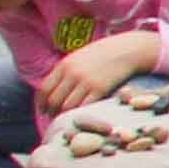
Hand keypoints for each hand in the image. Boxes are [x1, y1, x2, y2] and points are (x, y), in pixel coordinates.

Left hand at [33, 28, 167, 118]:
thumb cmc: (103, 54)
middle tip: (55, 117)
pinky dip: (80, 113)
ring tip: (68, 118)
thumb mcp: (79, 58)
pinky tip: (82, 115)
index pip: (44, 88)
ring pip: (67, 106)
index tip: (43, 110)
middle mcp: (72, 73)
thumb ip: (66, 72)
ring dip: (65, 115)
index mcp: (64, 65)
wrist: (127, 50)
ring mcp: (86, 81)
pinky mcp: (100, 88)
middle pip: (54, 100)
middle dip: (52, 111)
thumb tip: (55, 90)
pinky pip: (84, 106)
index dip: (41, 103)